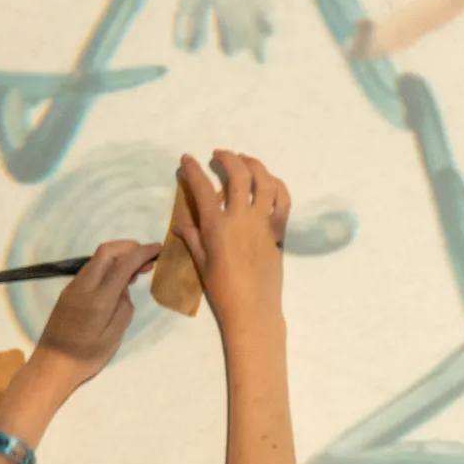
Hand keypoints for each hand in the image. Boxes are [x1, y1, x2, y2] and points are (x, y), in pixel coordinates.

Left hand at [30, 238, 162, 388]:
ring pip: (96, 260)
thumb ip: (123, 309)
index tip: (157, 248)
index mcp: (98, 299)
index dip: (142, 252)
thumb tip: (124, 290)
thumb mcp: (113, 338)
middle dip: (129, 248)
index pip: (122, 264)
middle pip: (106, 252)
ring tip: (136, 271)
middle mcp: (83, 287)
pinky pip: (90, 271)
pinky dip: (107, 267)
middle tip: (147, 259)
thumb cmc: (84, 358)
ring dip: (118, 257)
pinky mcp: (68, 293)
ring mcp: (72, 288)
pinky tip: (117, 282)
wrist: (50, 365)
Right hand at [173, 150, 290, 333]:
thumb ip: (193, 239)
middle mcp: (242, 219)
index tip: (187, 159)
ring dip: (254, 165)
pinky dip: (276, 184)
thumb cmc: (223, 290)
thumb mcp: (202, 263)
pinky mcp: (279, 230)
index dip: (194, 170)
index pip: (204, 190)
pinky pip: (283, 199)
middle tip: (219, 154)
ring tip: (244, 161)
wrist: (253, 309)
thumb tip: (181, 225)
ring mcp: (263, 222)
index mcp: (217, 228)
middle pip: (239, 176)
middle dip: (228, 159)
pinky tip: (268, 181)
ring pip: (264, 181)